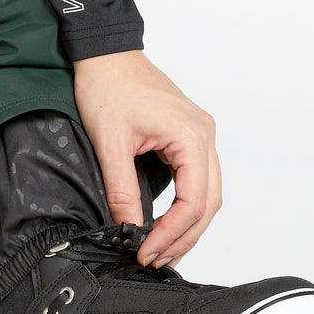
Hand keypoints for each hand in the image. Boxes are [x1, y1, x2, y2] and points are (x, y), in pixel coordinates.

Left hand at [73, 50, 221, 267]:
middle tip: (155, 260)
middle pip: (208, 203)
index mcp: (191, 136)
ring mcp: (200, 137)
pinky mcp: (189, 139)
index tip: (146, 252)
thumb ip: (122, 191)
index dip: (170, 234)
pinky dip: (186, 209)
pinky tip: (169, 225)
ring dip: (187, 227)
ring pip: (207, 196)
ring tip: (163, 251)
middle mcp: (204, 137)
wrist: (106, 53)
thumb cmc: (108, 85)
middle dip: (183, 237)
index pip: (193, 201)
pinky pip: (198, 182)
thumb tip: (129, 229)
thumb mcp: (110, 144)